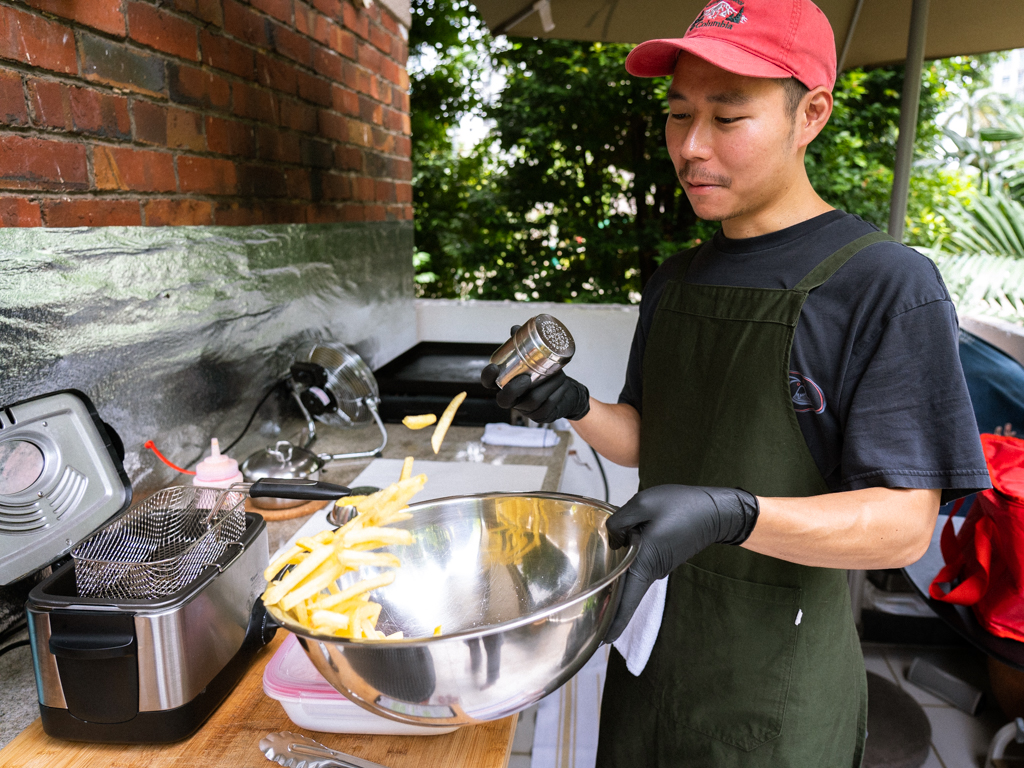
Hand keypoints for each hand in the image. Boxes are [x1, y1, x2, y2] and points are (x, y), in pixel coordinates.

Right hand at [481, 326, 589, 422]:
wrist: (567, 391)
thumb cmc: (547, 372)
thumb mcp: (536, 357)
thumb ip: (523, 343)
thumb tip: (515, 328)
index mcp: (505, 385)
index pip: (489, 384)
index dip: (488, 377)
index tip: (494, 367)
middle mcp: (512, 400)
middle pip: (504, 401)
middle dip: (513, 390)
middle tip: (526, 378)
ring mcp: (526, 411)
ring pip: (530, 402)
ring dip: (545, 387)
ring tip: (557, 375)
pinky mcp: (541, 416)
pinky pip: (546, 407)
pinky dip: (556, 395)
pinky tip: (562, 386)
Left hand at [603, 485, 758, 641]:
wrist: (716, 511)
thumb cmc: (683, 506)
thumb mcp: (643, 504)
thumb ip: (620, 520)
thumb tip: (612, 537)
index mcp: (644, 562)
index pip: (626, 600)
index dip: (614, 620)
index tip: (604, 639)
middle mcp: (652, 570)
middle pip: (626, 592)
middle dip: (609, 605)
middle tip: (591, 618)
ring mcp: (659, 566)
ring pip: (632, 576)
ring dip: (617, 580)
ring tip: (598, 585)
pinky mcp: (663, 557)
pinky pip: (640, 565)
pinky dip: (627, 566)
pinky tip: (616, 554)